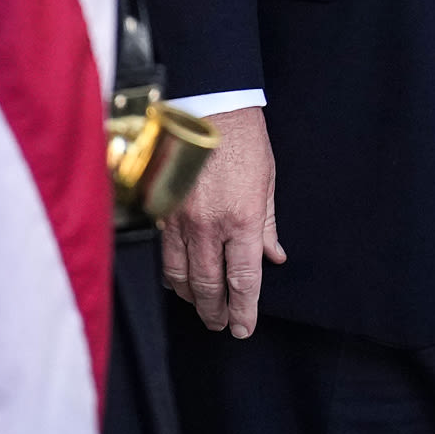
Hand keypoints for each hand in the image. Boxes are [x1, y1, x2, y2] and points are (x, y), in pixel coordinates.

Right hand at [158, 106, 284, 335]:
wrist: (206, 105)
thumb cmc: (243, 139)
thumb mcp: (267, 180)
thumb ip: (267, 224)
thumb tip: (273, 257)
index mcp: (242, 219)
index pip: (243, 279)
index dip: (244, 309)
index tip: (243, 328)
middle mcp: (209, 226)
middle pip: (209, 286)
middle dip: (217, 311)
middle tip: (222, 324)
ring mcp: (180, 220)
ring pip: (181, 275)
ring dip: (192, 297)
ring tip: (202, 307)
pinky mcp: (160, 210)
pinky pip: (163, 254)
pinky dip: (171, 273)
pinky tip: (178, 280)